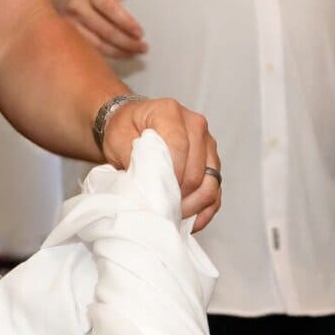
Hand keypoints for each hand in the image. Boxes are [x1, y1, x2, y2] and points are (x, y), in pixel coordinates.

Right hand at [52, 0, 147, 56]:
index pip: (109, 8)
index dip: (125, 21)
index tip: (140, 32)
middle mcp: (78, 7)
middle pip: (104, 29)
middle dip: (126, 41)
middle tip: (143, 47)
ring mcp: (71, 24)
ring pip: (96, 43)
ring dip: (119, 51)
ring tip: (136, 52)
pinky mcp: (69, 37)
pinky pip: (90, 50)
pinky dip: (108, 55)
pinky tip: (122, 55)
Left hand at [100, 97, 220, 231]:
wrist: (132, 125)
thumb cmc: (125, 129)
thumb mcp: (118, 137)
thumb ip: (131, 155)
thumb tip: (147, 183)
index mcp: (170, 112)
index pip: (179, 147)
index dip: (170, 176)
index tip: (157, 195)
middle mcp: (195, 124)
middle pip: (197, 169)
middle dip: (180, 196)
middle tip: (162, 211)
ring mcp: (208, 144)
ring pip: (211, 183)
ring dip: (194, 205)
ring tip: (173, 217)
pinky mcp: (212, 162)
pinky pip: (216, 191)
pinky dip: (204, 209)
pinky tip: (189, 221)